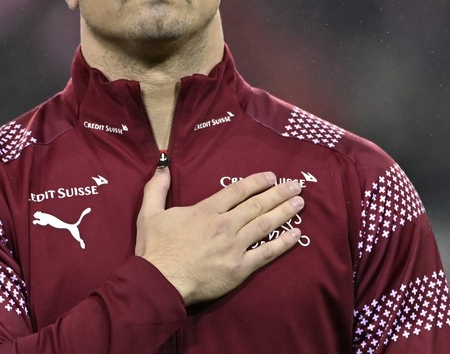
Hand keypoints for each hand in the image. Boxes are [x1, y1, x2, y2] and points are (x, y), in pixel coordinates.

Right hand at [136, 168, 303, 304]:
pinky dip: (283, 243)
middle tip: (296, 185)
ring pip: (265, 224)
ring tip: (300, 204)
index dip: (257, 181)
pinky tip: (295, 235)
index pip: (238, 190)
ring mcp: (234, 246)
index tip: (272, 176)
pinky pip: (266, 253)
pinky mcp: (239, 268)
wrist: (160, 281)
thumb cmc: (155, 250)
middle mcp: (225, 225)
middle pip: (258, 204)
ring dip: (285, 212)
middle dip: (279, 193)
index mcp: (206, 211)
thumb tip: (162, 168)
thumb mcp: (149, 214)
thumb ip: (156, 189)